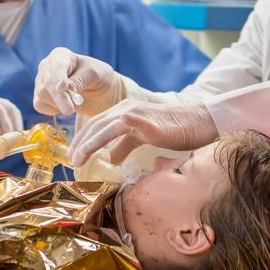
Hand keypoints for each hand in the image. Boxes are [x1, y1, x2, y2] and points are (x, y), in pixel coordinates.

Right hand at [34, 47, 123, 116]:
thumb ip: (79, 81)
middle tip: (70, 111)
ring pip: (42, 95)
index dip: (59, 77)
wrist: (98, 92)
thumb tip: (61, 90)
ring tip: (76, 105)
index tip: (62, 88)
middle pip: (46, 83)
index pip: (57, 65)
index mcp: (60, 55)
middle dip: (59, 98)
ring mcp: (41, 81)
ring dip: (59, 105)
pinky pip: (40, 105)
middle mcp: (47, 67)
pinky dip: (53, 110)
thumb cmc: (98, 77)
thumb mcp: (94, 75)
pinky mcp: (40, 96)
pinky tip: (65, 106)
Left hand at [69, 99, 217, 165]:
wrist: (199, 123)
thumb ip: (125, 145)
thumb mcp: (143, 139)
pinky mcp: (143, 119)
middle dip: (79, 143)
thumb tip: (111, 158)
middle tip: (70, 160)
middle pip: (94, 125)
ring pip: (102, 127)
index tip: (73, 155)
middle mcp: (125, 109)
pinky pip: (119, 128)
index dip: (82, 139)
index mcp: (124, 112)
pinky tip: (96, 148)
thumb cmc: (173, 131)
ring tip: (76, 159)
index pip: (96, 125)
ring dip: (86, 144)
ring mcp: (134, 112)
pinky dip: (105, 137)